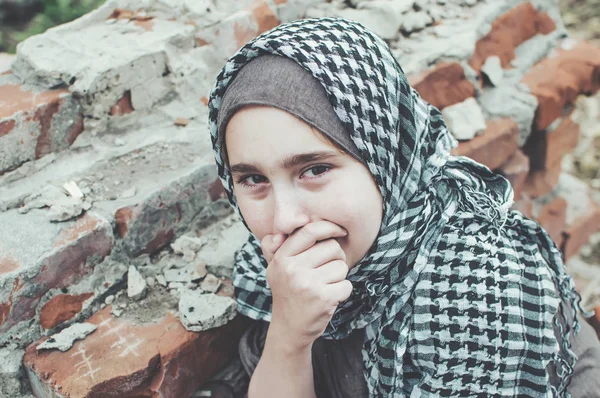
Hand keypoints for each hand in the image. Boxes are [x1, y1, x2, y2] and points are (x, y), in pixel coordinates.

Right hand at [261, 221, 352, 350]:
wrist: (288, 329)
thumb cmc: (286, 292)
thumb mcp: (274, 268)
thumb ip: (273, 247)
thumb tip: (279, 233)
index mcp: (282, 258)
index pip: (309, 231)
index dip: (329, 227)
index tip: (340, 231)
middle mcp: (293, 269)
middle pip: (332, 247)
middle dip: (336, 257)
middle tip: (326, 270)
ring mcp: (308, 284)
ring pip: (341, 266)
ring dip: (339, 276)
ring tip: (325, 285)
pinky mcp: (323, 299)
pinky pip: (346, 285)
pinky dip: (343, 291)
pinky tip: (330, 297)